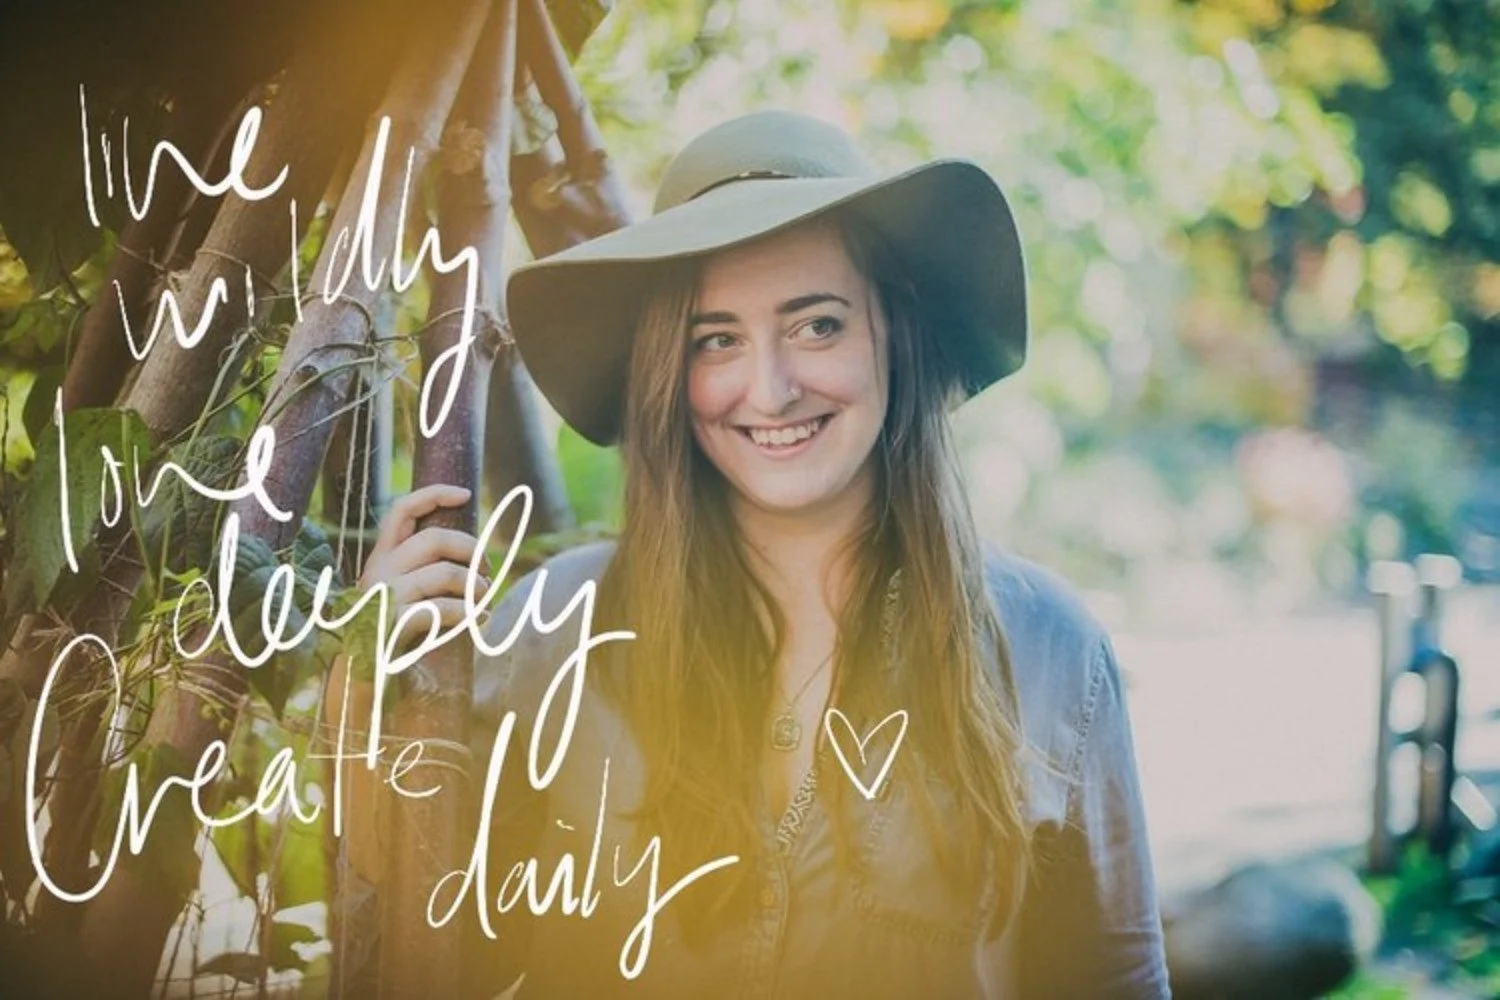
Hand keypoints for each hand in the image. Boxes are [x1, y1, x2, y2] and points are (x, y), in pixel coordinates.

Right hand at [358, 484, 489, 642]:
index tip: (465, 494)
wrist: (356, 674)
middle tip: (486, 570)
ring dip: (476, 585)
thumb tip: (473, 556)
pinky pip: (442, 609)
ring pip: (445, 573)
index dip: (434, 495)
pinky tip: (481, 620)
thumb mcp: (397, 591)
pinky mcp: (394, 623)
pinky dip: (469, 613)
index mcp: (380, 557)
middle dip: (471, 549)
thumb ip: (422, 569)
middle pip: (434, 539)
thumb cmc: (388, 630)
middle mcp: (379, 571)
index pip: (402, 510)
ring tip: (485, 598)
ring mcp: (385, 596)